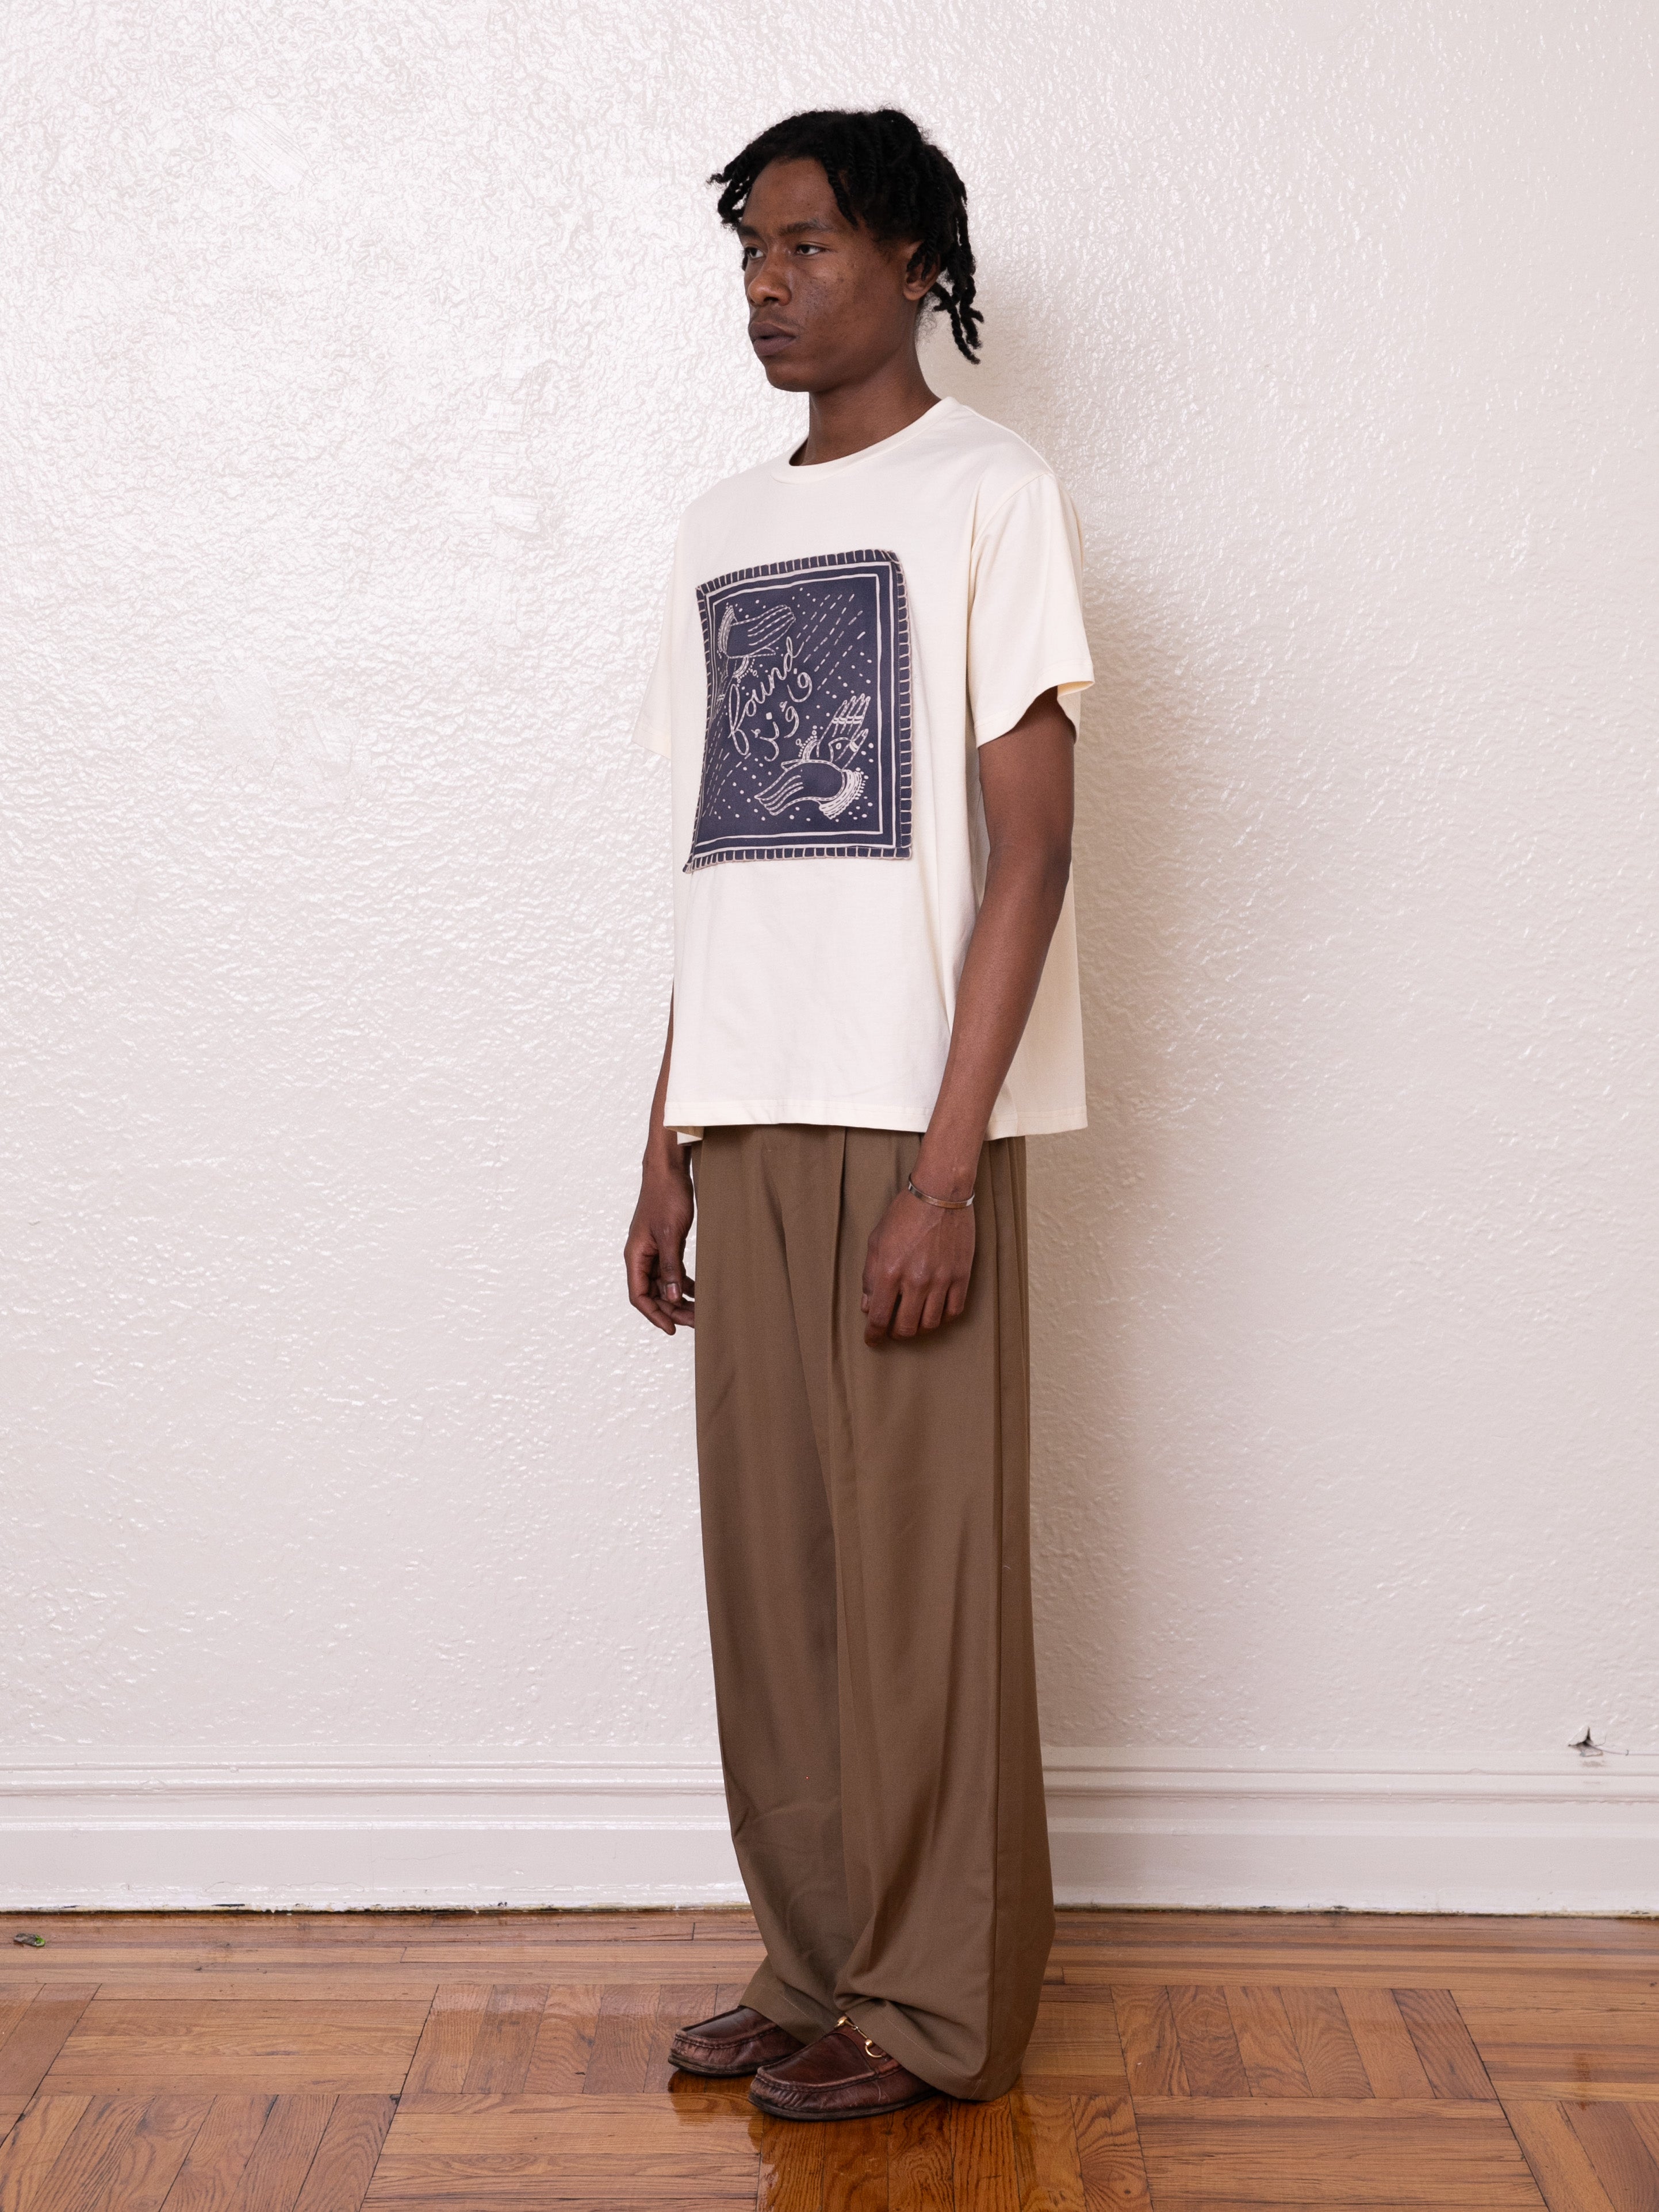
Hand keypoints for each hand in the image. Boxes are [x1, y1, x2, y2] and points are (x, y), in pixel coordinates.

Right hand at [625, 1154, 695, 1333]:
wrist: (668, 1170)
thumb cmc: (665, 1198)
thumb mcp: (671, 1235)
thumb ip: (671, 1267)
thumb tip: (673, 1298)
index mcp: (635, 1256)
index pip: (639, 1295)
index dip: (654, 1315)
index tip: (673, 1328)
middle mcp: (641, 1256)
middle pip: (653, 1293)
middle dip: (672, 1310)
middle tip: (696, 1322)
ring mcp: (653, 1251)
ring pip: (664, 1284)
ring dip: (679, 1299)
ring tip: (700, 1311)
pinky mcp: (666, 1244)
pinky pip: (672, 1271)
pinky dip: (684, 1283)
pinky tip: (698, 1292)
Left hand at [861, 1187, 974, 1344]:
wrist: (940, 1193)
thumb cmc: (905, 1214)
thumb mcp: (877, 1241)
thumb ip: (870, 1276)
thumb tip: (867, 1305)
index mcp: (889, 1271)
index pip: (878, 1317)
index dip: (873, 1335)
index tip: (872, 1339)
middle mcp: (915, 1280)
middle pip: (905, 1328)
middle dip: (895, 1333)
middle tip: (893, 1327)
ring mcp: (941, 1280)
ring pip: (930, 1324)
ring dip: (919, 1327)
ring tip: (914, 1318)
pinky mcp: (961, 1276)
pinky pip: (954, 1311)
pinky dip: (943, 1317)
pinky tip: (936, 1310)